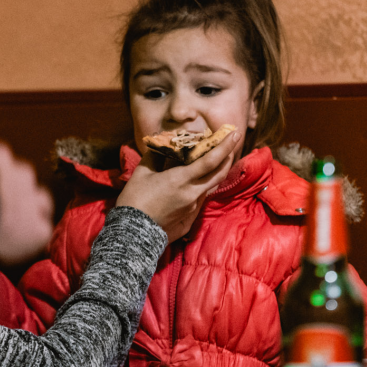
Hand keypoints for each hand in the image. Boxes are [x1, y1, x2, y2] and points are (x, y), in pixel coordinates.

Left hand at [0, 142, 53, 265]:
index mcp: (36, 235)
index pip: (43, 233)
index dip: (30, 230)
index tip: (16, 234)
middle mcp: (36, 206)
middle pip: (42, 200)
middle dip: (28, 202)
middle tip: (7, 207)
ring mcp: (23, 180)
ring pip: (24, 175)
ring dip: (12, 179)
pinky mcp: (7, 159)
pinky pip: (4, 155)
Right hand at [116, 132, 238, 242]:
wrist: (132, 233)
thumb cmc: (134, 200)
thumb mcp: (142, 173)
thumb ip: (155, 156)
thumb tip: (162, 146)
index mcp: (180, 180)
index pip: (210, 161)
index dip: (225, 146)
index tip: (234, 134)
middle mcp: (192, 194)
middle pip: (219, 174)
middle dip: (227, 157)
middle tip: (230, 144)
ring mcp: (192, 209)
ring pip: (210, 187)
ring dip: (214, 173)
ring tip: (212, 161)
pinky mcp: (189, 220)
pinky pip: (200, 200)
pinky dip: (201, 187)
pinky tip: (194, 182)